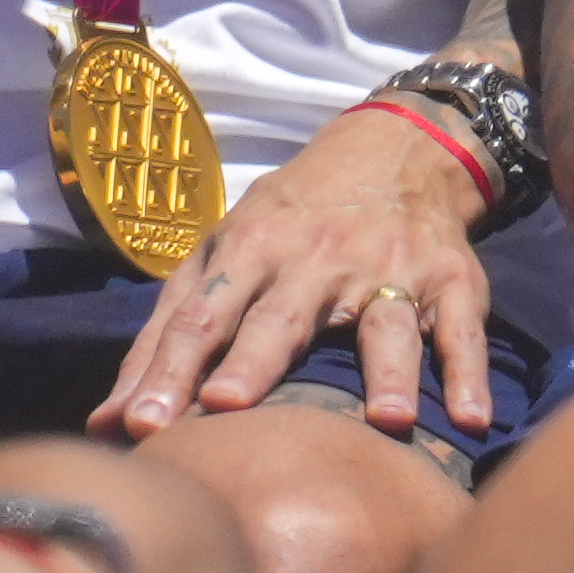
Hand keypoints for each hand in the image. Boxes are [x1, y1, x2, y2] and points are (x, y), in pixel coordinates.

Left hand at [102, 100, 493, 440]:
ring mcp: (387, 268)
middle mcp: (316, 259)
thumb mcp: (221, 255)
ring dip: (387, 372)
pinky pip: (461, 330)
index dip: (169, 368)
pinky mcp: (449, 283)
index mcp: (251, 250)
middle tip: (225, 410)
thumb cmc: (288, 221)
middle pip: (281, 317)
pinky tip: (471, 415)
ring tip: (388, 421)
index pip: (201, 315)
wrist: (396, 147)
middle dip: (253, 362)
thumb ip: (165, 338)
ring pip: (385, 324)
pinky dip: (469, 370)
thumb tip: (103, 424)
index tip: (139, 424)